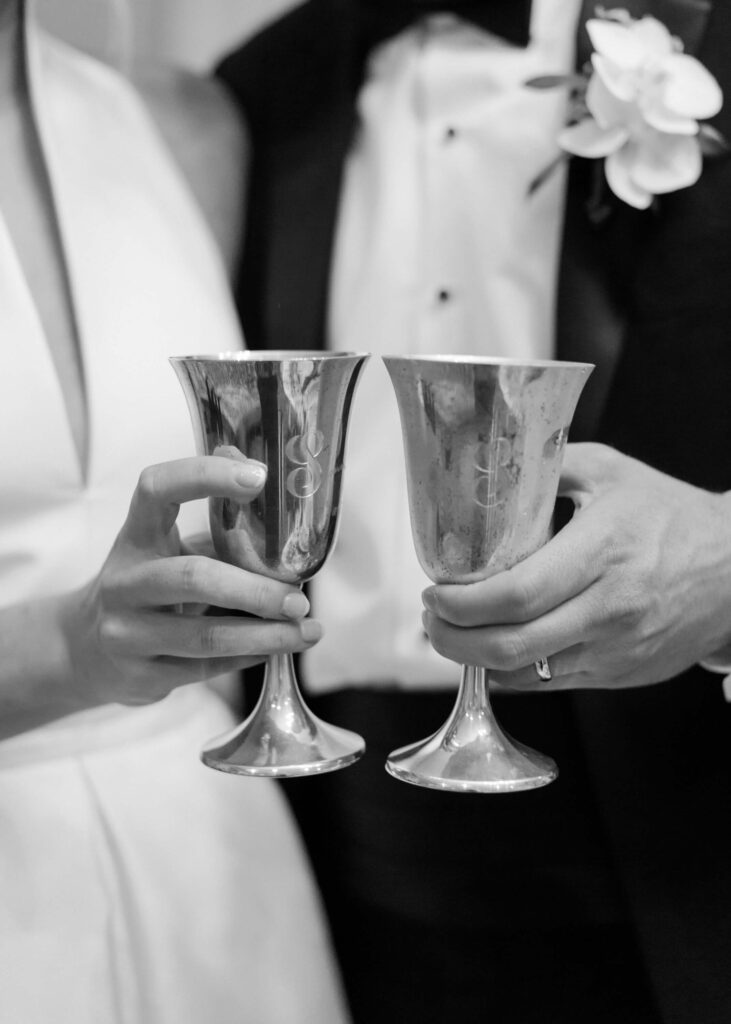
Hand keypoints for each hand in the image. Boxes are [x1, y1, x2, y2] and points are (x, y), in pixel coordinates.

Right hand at [61, 455, 320, 706]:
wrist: (89, 648)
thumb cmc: (151, 586)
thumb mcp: (170, 548)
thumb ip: (219, 529)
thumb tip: (280, 502)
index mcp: (137, 535)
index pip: (158, 489)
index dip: (206, 475)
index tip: (259, 477)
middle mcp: (124, 580)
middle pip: (195, 577)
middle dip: (257, 590)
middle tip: (299, 599)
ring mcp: (127, 631)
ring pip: (206, 637)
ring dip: (266, 635)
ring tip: (307, 632)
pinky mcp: (140, 674)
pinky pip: (206, 668)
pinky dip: (249, 657)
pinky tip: (276, 649)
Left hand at [421, 443, 730, 690]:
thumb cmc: (672, 516)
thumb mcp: (611, 472)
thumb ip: (547, 467)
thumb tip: (488, 469)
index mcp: (603, 552)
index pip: (517, 593)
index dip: (463, 602)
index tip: (436, 592)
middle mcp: (609, 608)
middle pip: (510, 644)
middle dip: (453, 638)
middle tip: (432, 618)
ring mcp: (616, 649)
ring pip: (526, 674)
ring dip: (474, 659)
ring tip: (454, 632)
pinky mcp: (620, 674)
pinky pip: (550, 685)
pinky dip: (511, 672)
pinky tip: (494, 648)